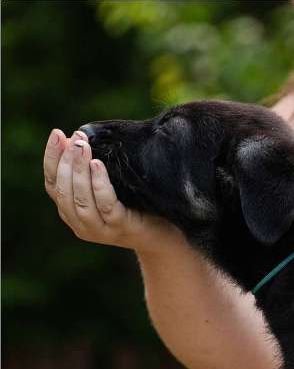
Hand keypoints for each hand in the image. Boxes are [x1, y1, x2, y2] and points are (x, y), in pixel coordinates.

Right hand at [42, 128, 178, 251]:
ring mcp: (101, 230)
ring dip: (79, 171)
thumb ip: (92, 171)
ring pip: (81, 200)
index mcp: (72, 213)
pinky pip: (106, 205)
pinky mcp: (121, 228)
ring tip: (83, 147)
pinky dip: (99, 184)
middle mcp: (81, 224)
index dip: (52, 158)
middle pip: (63, 192)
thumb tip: (77, 137)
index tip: (57, 134)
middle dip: (66, 162)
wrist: (167, 235)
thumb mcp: (111, 187)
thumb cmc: (137, 206)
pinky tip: (98, 164)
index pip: (52, 184)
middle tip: (76, 139)